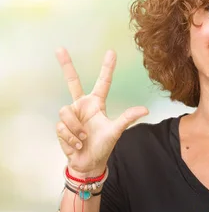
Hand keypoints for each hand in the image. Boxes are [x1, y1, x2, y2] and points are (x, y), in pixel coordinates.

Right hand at [55, 48, 148, 174]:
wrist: (88, 163)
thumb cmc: (103, 146)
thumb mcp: (116, 131)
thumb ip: (128, 118)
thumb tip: (145, 109)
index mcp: (97, 104)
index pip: (103, 82)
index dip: (106, 68)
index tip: (111, 52)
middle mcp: (82, 105)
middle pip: (72, 82)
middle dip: (66, 65)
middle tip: (60, 48)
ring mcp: (71, 115)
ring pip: (66, 112)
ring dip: (76, 128)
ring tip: (84, 138)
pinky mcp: (61, 126)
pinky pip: (63, 126)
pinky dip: (72, 138)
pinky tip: (77, 144)